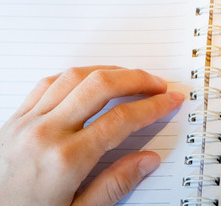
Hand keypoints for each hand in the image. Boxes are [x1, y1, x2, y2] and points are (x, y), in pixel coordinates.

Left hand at [0, 66, 184, 205]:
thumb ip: (115, 185)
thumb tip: (149, 160)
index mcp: (66, 160)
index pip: (122, 120)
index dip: (153, 106)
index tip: (170, 100)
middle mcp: (46, 133)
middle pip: (100, 86)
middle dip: (136, 79)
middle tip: (157, 83)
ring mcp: (27, 122)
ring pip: (74, 76)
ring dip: (108, 71)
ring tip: (130, 77)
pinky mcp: (14, 119)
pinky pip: (47, 84)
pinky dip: (74, 76)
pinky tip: (88, 80)